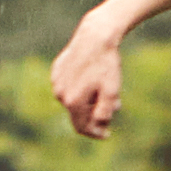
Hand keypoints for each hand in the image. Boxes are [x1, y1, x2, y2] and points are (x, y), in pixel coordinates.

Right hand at [49, 19, 125, 138]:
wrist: (95, 36)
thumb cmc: (106, 65)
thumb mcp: (111, 92)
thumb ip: (104, 112)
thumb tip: (99, 125)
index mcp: (73, 102)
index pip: (81, 128)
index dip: (95, 133)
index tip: (107, 134)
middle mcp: (60, 94)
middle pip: (78, 114)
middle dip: (94, 115)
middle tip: (114, 106)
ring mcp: (56, 82)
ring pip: (73, 100)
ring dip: (88, 101)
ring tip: (105, 89)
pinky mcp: (56, 71)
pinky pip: (69, 86)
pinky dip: (81, 88)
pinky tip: (93, 77)